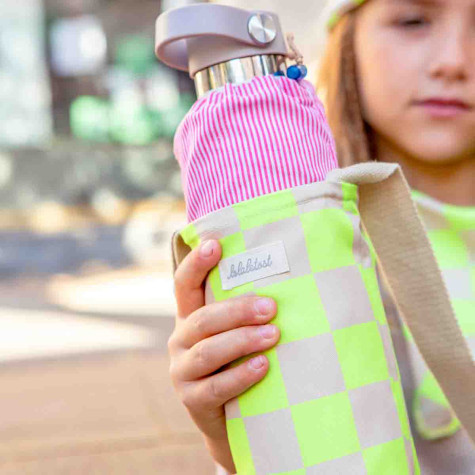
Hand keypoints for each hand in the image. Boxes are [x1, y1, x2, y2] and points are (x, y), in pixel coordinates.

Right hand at [169, 239, 278, 471]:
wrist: (232, 418)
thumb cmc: (241, 361)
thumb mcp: (238, 333)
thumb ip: (248, 312)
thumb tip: (290, 283)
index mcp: (190, 318)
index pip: (185, 285)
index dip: (196, 264)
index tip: (215, 244)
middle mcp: (180, 340)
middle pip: (203, 319)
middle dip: (237, 310)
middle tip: (271, 307)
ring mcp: (182, 371)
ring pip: (208, 351)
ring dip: (242, 340)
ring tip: (274, 335)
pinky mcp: (191, 400)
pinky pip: (215, 387)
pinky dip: (240, 375)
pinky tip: (264, 365)